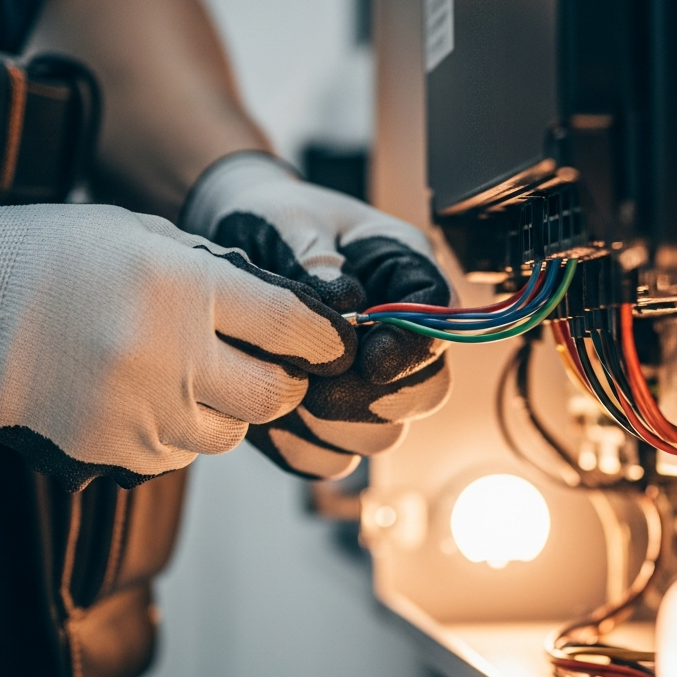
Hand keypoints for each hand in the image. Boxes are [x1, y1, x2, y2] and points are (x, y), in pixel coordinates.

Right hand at [0, 182, 355, 490]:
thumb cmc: (58, 254)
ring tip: (190, 376)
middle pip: (274, 396)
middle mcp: (170, 356)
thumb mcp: (149, 237)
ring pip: (229, 433)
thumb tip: (286, 316)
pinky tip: (145, 395)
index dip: (324, 340)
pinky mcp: (110, 451)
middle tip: (268, 365)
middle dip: (283, 382)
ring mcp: (139, 411)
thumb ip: (221, 276)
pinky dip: (178, 430)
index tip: (331, 344)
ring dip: (227, 409)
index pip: (293, 329)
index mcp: (186, 289)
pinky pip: (177, 454)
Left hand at [181, 152, 452, 477]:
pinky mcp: (325, 412)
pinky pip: (327, 457)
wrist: (236, 234)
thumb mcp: (292, 219)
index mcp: (407, 273)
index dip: (412, 353)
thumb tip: (342, 304)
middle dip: (371, 400)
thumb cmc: (275, 219)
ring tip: (283, 391)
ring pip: (382, 434)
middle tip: (314, 386)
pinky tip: (263, 415)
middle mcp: (398, 333)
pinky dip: (298, 446)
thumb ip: (316, 258)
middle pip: (426, 394)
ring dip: (334, 427)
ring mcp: (366, 379)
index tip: (367, 361)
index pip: (441, 327)